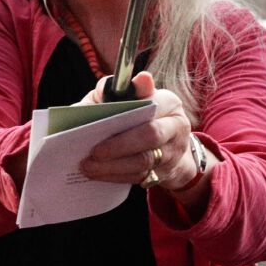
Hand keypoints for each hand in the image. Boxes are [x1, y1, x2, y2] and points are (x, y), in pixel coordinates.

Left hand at [78, 73, 201, 191]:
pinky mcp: (166, 172)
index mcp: (169, 103)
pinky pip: (140, 177)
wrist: (168, 144)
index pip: (151, 104)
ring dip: (114, 166)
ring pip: (144, 161)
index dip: (129, 112)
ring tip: (89, 166)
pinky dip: (116, 176)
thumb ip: (117, 91)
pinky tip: (99, 174)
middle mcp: (176, 126)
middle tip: (94, 152)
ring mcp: (174, 152)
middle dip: (119, 146)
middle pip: (151, 136)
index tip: (104, 120)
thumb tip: (105, 89)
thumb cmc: (142, 116)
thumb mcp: (131, 97)